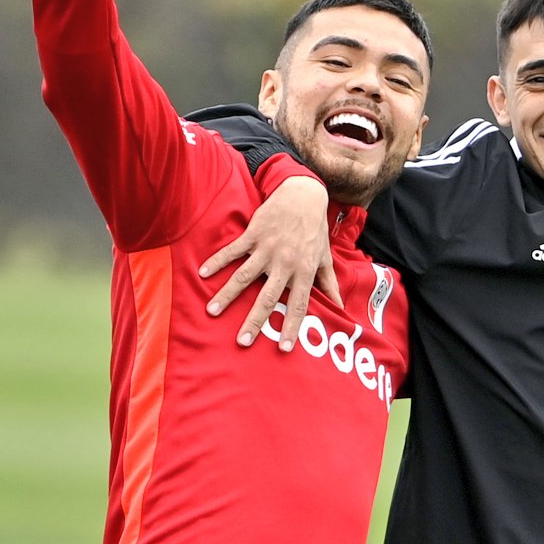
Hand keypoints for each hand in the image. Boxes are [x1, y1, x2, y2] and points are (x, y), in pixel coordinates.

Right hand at [199, 177, 340, 350]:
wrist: (303, 196)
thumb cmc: (315, 230)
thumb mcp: (325, 257)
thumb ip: (330, 284)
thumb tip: (340, 307)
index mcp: (304, 271)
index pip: (299, 305)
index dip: (293, 327)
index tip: (285, 348)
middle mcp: (285, 263)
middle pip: (268, 297)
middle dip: (255, 320)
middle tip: (243, 340)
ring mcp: (267, 249)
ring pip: (244, 276)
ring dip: (227, 295)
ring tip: (212, 311)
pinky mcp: (253, 235)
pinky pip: (233, 251)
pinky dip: (218, 262)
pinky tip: (203, 274)